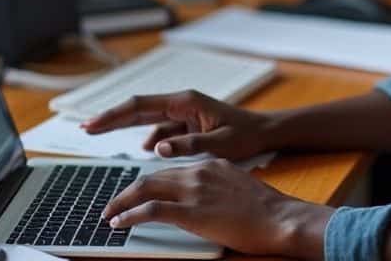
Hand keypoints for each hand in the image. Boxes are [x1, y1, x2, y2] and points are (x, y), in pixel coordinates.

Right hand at [80, 90, 275, 160]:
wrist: (264, 132)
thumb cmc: (245, 135)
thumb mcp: (219, 143)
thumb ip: (189, 144)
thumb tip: (157, 147)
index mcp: (185, 102)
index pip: (140, 106)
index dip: (114, 115)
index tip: (93, 124)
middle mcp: (180, 103)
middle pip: (138, 110)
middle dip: (111, 118)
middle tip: (85, 128)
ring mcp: (182, 113)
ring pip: (147, 120)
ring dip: (127, 127)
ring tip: (102, 135)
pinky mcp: (186, 124)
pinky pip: (161, 130)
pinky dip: (150, 139)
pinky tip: (146, 150)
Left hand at [103, 159, 332, 257]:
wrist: (281, 218)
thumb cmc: (268, 212)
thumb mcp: (239, 190)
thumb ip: (218, 191)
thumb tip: (205, 203)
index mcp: (211, 166)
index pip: (171, 171)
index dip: (149, 183)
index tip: (136, 194)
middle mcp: (199, 172)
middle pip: (153, 177)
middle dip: (128, 191)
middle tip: (113, 204)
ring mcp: (194, 190)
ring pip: (146, 188)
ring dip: (122, 201)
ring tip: (109, 214)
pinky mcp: (191, 211)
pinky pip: (151, 210)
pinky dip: (130, 215)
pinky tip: (119, 223)